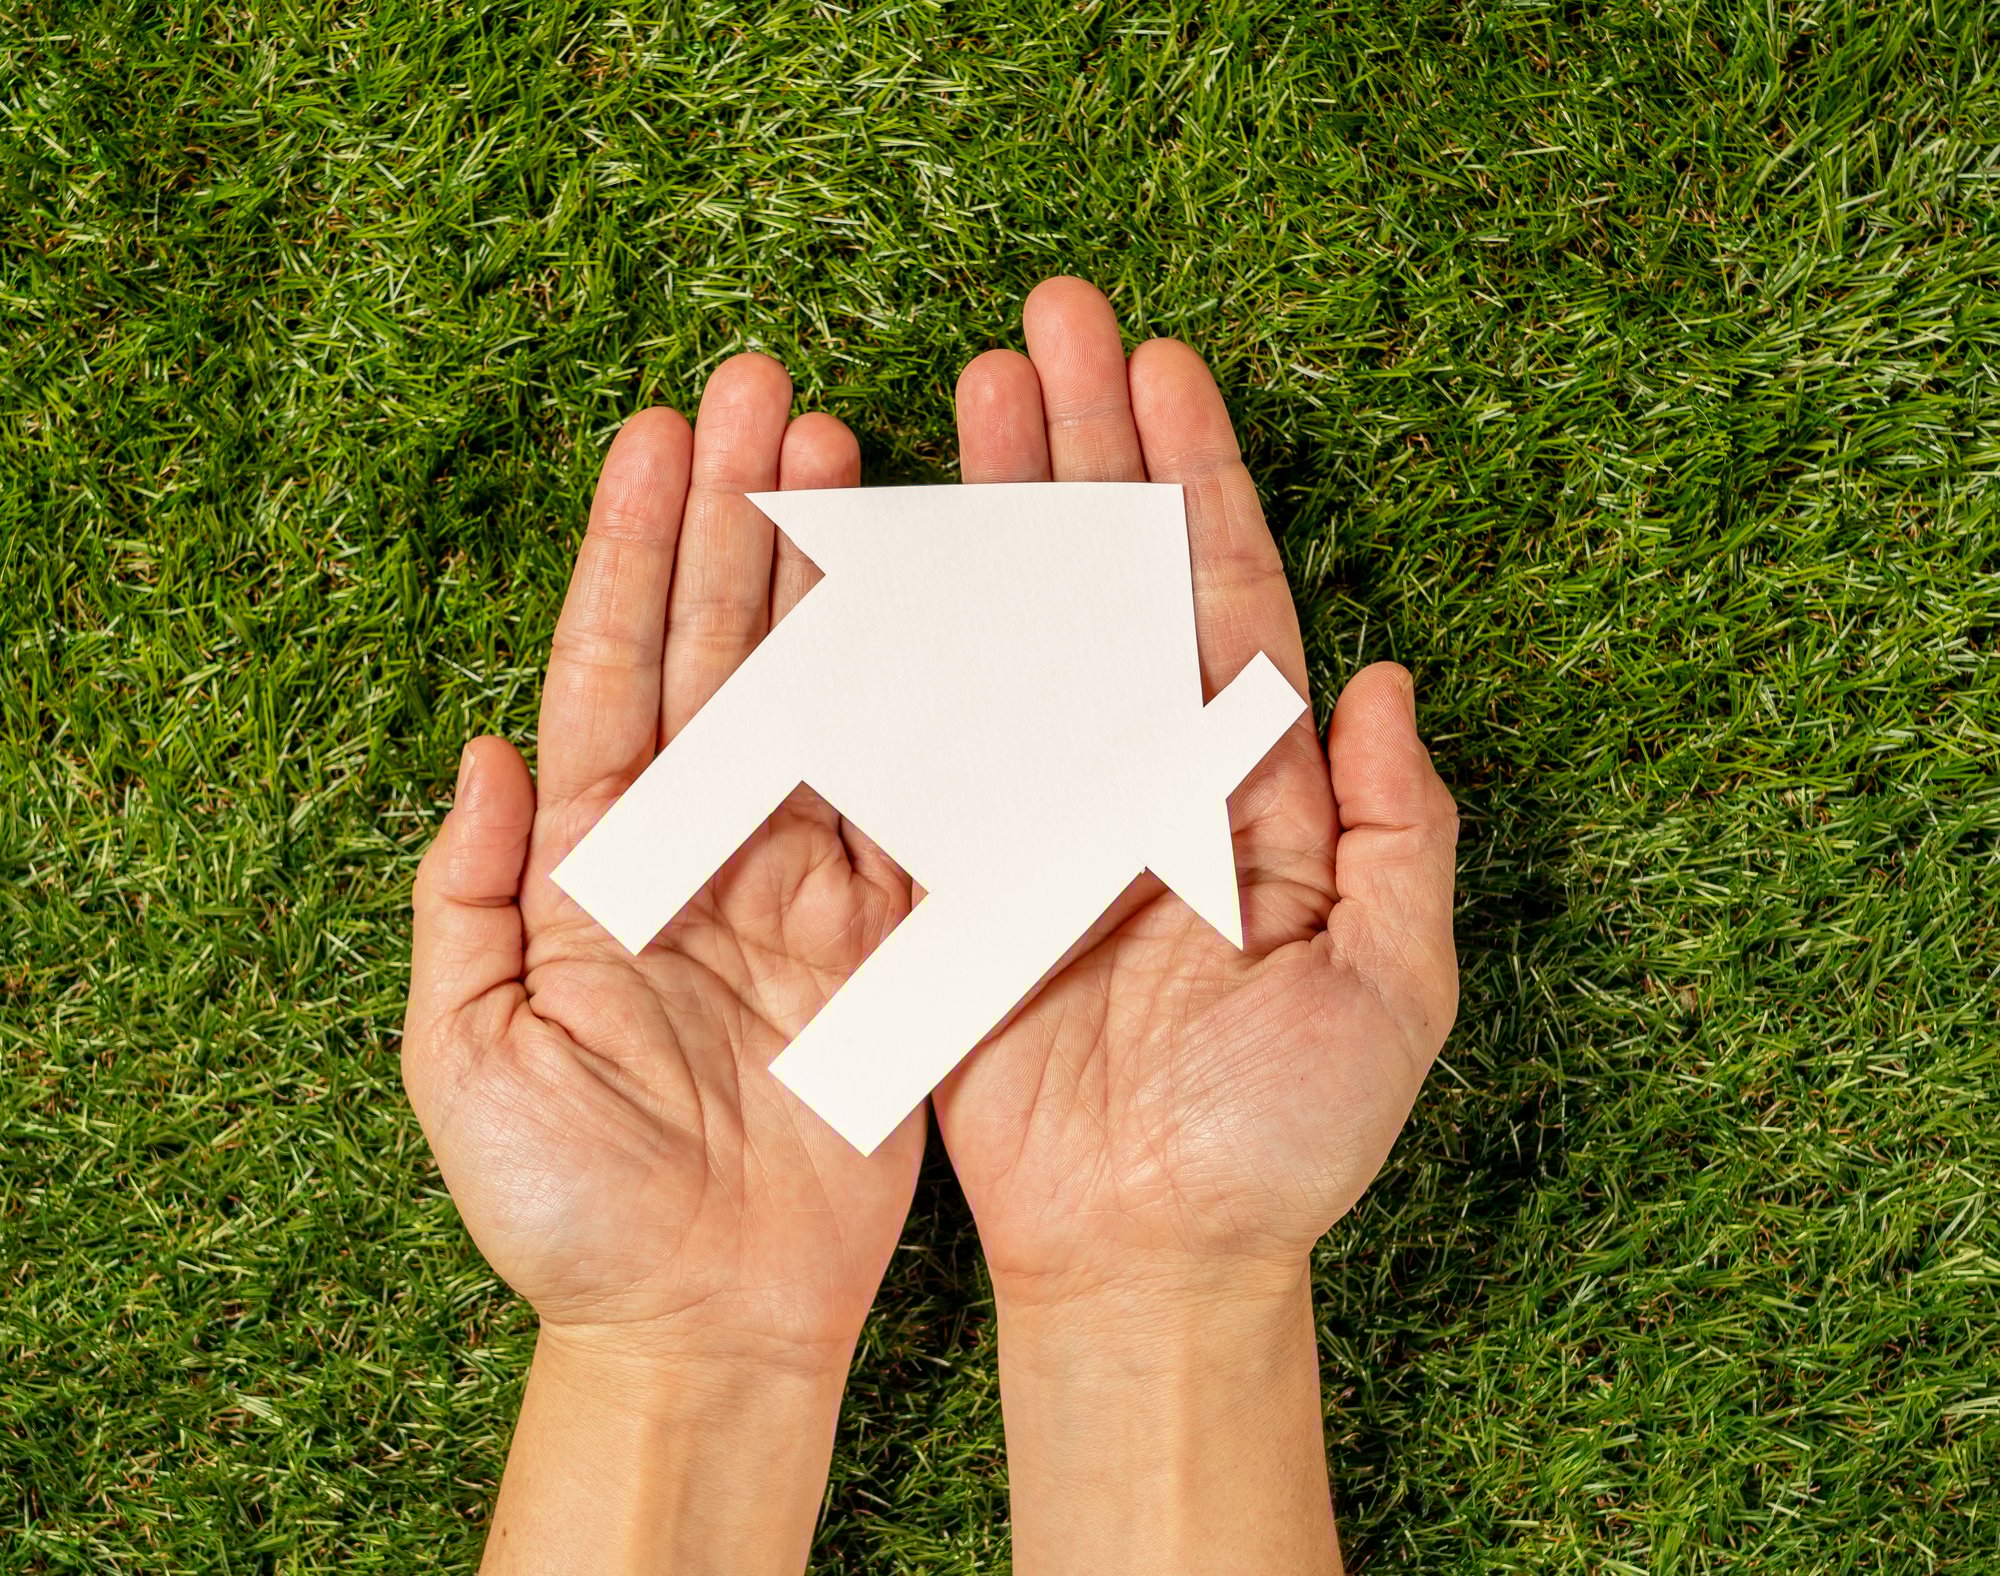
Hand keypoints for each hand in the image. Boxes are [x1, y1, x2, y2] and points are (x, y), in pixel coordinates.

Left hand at [402, 357, 924, 1571]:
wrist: (703, 1323)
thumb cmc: (568, 1210)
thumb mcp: (472, 1060)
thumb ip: (469, 904)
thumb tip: (482, 752)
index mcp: (598, 862)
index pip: (615, 669)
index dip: (634, 546)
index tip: (662, 429)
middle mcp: (705, 849)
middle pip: (723, 650)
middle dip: (741, 518)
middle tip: (772, 394)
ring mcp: (806, 883)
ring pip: (827, 696)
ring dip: (838, 578)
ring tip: (854, 457)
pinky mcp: (893, 936)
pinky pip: (918, 797)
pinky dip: (936, 700)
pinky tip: (952, 604)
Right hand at [937, 279, 1458, 1572]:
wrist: (1153, 1261)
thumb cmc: (1283, 1144)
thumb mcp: (1387, 992)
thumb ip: (1398, 834)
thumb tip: (1378, 678)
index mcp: (1247, 794)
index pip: (1218, 600)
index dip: (1195, 480)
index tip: (1161, 366)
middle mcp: (1144, 781)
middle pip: (1113, 581)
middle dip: (1088, 448)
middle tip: (1050, 317)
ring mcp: (1045, 817)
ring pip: (1015, 632)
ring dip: (995, 511)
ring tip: (968, 388)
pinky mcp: (961, 875)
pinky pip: (926, 739)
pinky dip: (904, 642)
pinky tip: (881, 542)